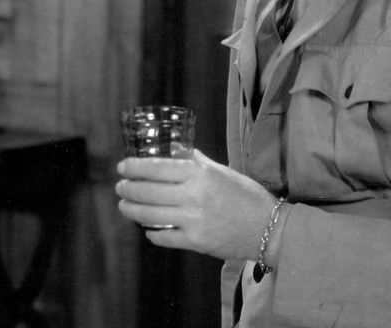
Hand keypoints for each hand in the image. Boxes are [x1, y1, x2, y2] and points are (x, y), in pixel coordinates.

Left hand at [115, 149, 274, 261]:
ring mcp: (193, 220)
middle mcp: (193, 195)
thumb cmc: (246, 196)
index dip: (134, 167)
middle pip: (148, 191)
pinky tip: (148, 229)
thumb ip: (195, 160)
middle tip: (120, 188)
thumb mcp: (222, 171)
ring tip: (125, 206)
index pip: (156, 167)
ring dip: (132, 210)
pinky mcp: (196, 241)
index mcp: (199, 174)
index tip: (122, 167)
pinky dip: (152, 233)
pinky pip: (164, 237)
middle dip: (128, 189)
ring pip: (150, 215)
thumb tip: (172, 149)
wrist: (269, 228)